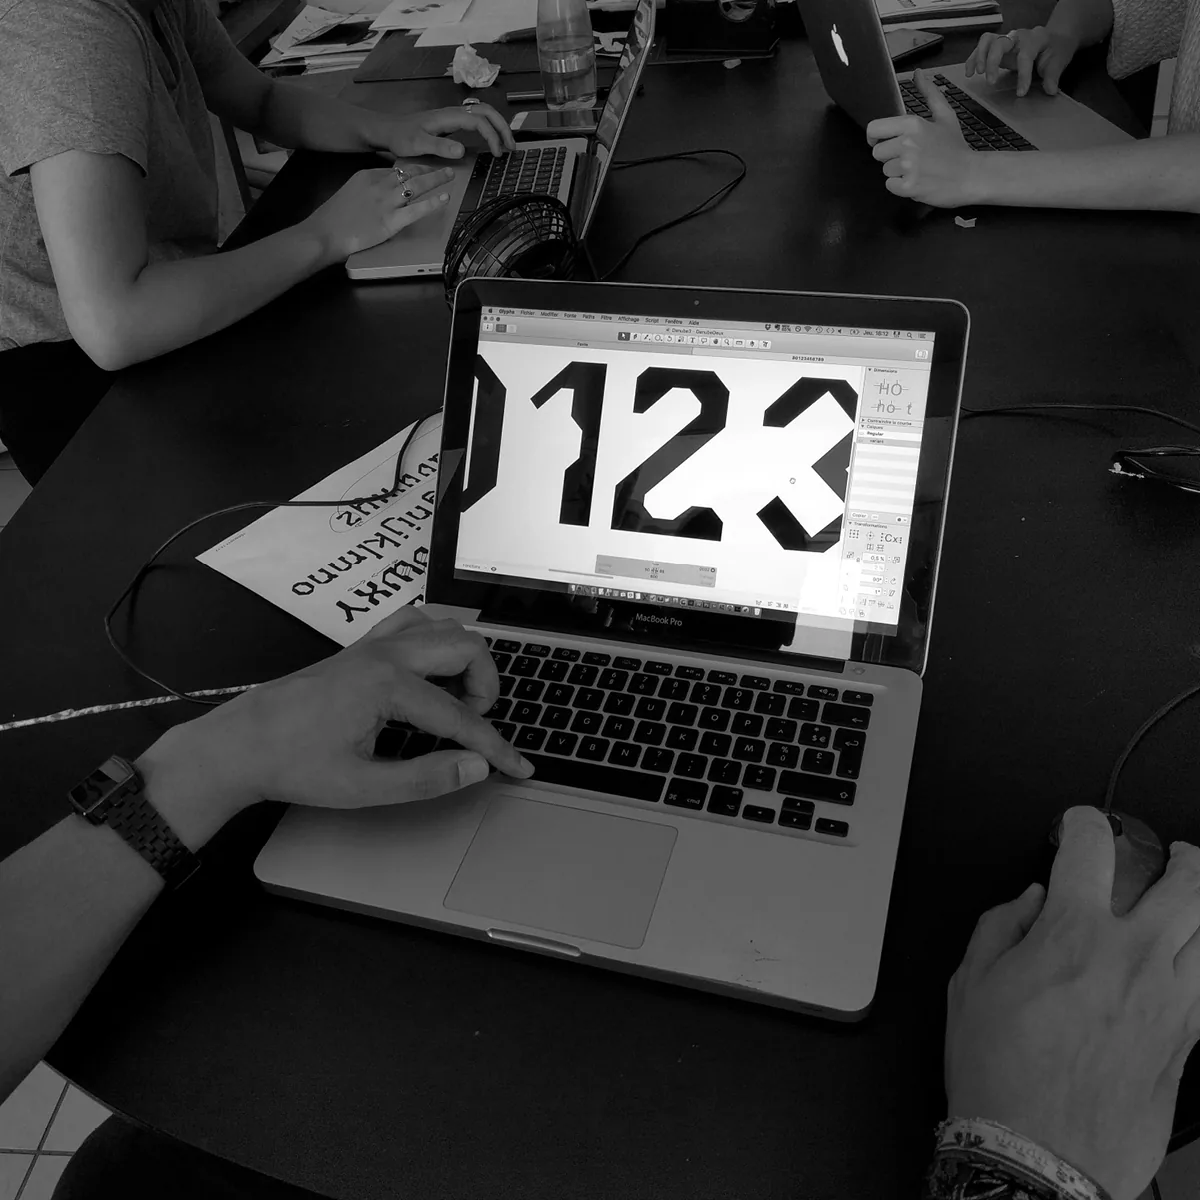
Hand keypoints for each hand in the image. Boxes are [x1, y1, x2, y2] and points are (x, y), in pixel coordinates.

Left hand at [138, 609, 532, 847]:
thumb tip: (475, 768)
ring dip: (465, 659)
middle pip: (466, 648)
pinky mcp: (361, 646)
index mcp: (388, 686)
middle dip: (487, 688)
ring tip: (457, 701)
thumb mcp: (363, 787)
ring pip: (444, 627)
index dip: (495, 746)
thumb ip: (426, 778)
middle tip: (476, 727)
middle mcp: (386, 654)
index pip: (462, 717)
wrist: (241, 743)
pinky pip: (416, 622)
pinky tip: (431, 674)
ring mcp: (373, 644)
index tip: (518, 767)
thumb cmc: (294, 765)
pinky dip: (437, 641)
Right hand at [302, 164, 453, 260]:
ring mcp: (386, 202)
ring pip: (417, 186)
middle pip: (410, 173)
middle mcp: (380, 185)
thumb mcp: (350, 192)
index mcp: (368, 175)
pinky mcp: (391, 221)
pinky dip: (432, 203)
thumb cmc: (334, 217)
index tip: (423, 169)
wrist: (325, 232)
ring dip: (436, 179)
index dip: (413, 169)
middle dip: (429, 169)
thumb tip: (380, 191)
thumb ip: (367, 189)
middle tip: (445, 167)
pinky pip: (416, 209)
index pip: (395, 169)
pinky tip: (444, 198)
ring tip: (450, 175)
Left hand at [375, 104, 514, 158]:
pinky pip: (478, 119)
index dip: (492, 136)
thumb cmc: (402, 137)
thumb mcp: (418, 144)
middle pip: (487, 111)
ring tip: (507, 145)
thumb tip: (462, 150)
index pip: (479, 121)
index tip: (497, 154)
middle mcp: (454, 112)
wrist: (389, 129)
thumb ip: (440, 146)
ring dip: (498, 126)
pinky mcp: (452, 121)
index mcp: (449, 116)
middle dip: (503, 127)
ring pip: (484, 113)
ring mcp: (454, 115)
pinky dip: (490, 127)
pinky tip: (492, 140)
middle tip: (512, 147)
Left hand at [866, 69, 979, 206]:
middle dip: (890, 156)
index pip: (874, 129)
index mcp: (913, 125)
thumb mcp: (945, 115)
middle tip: (911, 157)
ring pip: (885, 170)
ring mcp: (907, 166)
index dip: (874, 137)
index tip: (880, 141)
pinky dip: (901, 187)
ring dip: (898, 172)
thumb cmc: (955, 147)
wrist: (970, 175)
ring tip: (918, 169)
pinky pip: (890, 185)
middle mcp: (908, 144)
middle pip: (878, 152)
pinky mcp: (908, 187)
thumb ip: (929, 94)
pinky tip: (917, 180)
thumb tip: (918, 73)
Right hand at [945, 806, 1199, 1199]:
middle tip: (1170, 853)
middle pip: (1185, 881)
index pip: (1091, 847)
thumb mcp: (968, 984)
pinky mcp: (1189, 1039)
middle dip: (1180, 855)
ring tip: (1194, 896)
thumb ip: (1000, 927)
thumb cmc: (1001, 1072)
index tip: (1078, 825)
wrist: (1040, 1152)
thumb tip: (1030, 901)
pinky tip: (1194, 957)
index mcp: (1073, 935)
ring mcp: (1171, 999)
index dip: (1083, 822)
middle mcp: (1133, 958)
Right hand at [965, 26, 1079, 95]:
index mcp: (1035, 38)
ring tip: (977, 74)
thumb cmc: (1055, 49)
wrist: (1053, 38)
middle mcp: (1018, 36)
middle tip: (990, 82)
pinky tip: (969, 73)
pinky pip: (981, 47)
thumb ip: (1053, 75)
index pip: (1025, 55)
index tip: (1021, 93)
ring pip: (987, 41)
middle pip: (1000, 43)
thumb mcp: (1059, 60)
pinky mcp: (997, 46)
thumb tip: (1050, 90)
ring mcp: (1006, 39)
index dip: (1022, 75)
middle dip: (993, 62)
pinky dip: (973, 59)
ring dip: (979, 57)